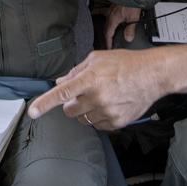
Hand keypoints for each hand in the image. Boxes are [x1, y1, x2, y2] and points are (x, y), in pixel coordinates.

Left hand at [27, 49, 166, 130]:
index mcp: (90, 78)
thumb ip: (76, 71)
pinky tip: (111, 105)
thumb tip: (60, 81)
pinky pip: (97, 126)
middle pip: (70, 111)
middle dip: (72, 104)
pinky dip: (99, 117)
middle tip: (84, 94)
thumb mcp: (98, 59)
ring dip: (86, 111)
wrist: (153, 75)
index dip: (45, 103)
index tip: (33, 112)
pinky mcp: (117, 122)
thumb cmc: (126, 63)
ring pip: (83, 119)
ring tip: (102, 97)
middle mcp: (97, 97)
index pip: (62, 93)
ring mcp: (107, 111)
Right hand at [104, 5, 143, 47]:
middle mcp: (110, 13)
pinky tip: (106, 14)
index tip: (108, 47)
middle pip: (105, 28)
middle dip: (106, 36)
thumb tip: (128, 38)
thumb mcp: (134, 17)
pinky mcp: (113, 4)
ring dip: (103, 25)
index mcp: (113, 18)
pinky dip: (103, 13)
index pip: (108, 33)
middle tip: (107, 42)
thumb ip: (130, 29)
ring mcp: (110, 8)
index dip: (108, 42)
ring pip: (103, 18)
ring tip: (101, 28)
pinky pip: (105, 11)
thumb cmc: (132, 1)